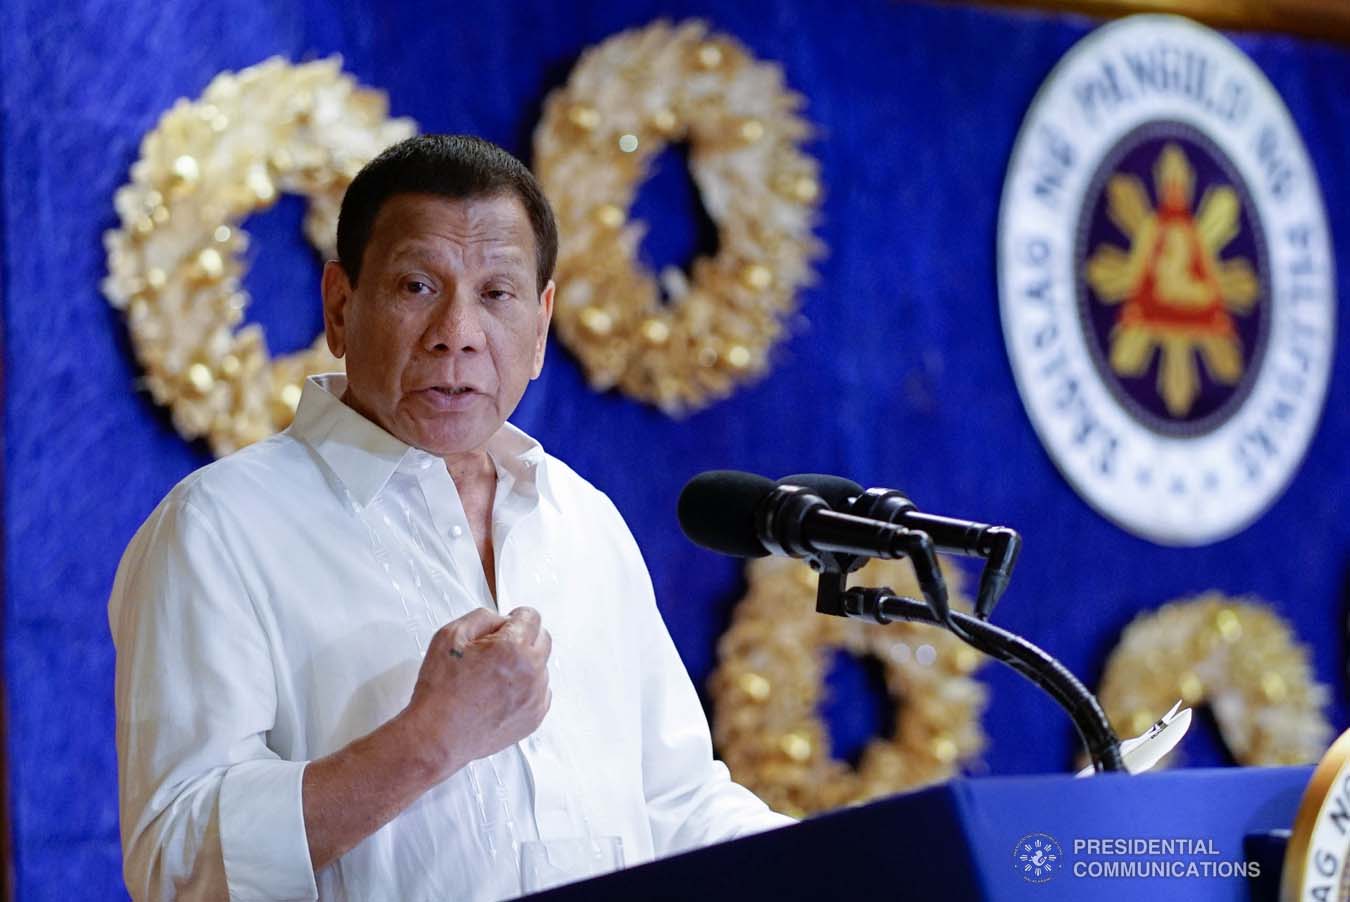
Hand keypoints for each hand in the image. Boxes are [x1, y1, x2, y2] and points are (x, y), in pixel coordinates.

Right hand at [401, 607, 551, 780]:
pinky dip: (526, 689)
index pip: (532, 617)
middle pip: (543, 639)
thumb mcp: (450, 636)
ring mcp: (536, 696)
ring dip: (524, 665)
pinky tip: (501, 694)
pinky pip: (540, 692)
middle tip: (498, 649)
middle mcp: (531, 671)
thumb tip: (501, 619)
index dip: (515, 618)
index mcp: (513, 648)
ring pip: (541, 667)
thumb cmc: (440, 691)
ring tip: (493, 678)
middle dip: (523, 638)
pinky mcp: (535, 717)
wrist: (438, 737)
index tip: (506, 625)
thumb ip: (482, 617)